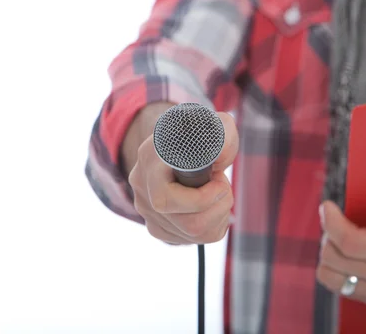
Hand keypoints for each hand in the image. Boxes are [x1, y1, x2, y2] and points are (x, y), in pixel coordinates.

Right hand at [128, 111, 237, 244]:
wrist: (180, 143)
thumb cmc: (199, 135)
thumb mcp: (216, 127)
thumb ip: (223, 136)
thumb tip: (220, 160)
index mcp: (149, 157)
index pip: (168, 197)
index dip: (202, 197)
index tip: (219, 177)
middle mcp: (142, 186)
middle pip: (187, 222)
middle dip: (217, 206)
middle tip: (222, 185)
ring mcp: (146, 209)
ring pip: (192, 233)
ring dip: (218, 213)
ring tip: (218, 192)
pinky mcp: (157, 226)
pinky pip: (191, 239)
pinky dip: (212, 224)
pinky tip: (211, 205)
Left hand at [316, 192, 365, 329]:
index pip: (351, 241)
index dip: (331, 221)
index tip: (327, 206)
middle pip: (334, 258)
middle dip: (326, 234)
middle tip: (334, 220)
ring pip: (331, 278)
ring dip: (327, 256)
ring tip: (338, 240)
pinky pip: (343, 291)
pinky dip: (335, 273)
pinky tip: (347, 259)